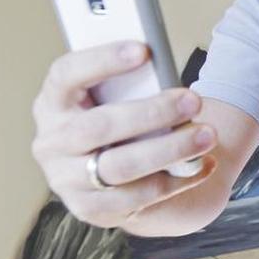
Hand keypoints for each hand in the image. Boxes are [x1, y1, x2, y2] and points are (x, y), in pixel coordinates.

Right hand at [30, 41, 218, 228]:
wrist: (114, 170)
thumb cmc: (120, 117)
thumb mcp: (117, 97)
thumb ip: (133, 86)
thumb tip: (169, 82)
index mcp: (53, 102)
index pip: (66, 74)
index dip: (102, 60)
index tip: (144, 50)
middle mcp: (51, 142)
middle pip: (98, 126)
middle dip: (151, 113)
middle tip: (193, 101)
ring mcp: (65, 179)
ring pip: (119, 167)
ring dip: (169, 150)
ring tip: (207, 135)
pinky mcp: (89, 208)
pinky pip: (136, 197)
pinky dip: (175, 182)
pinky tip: (203, 165)